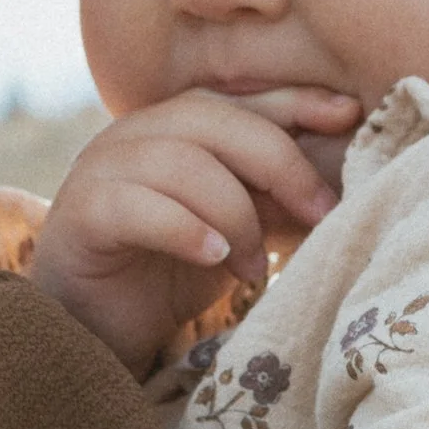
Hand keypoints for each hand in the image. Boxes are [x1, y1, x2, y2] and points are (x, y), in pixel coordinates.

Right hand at [33, 86, 359, 371]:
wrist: (92, 329)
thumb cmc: (166, 273)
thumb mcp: (235, 229)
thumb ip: (271, 199)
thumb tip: (335, 185)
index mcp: (173, 127)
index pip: (239, 99)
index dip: (294, 101)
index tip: (349, 115)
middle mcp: (134, 134)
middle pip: (213, 119)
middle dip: (278, 162)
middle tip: (319, 213)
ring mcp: (100, 168)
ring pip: (181, 162)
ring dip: (233, 213)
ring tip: (251, 268)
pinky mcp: (80, 212)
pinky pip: (137, 205)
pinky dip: (185, 229)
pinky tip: (212, 257)